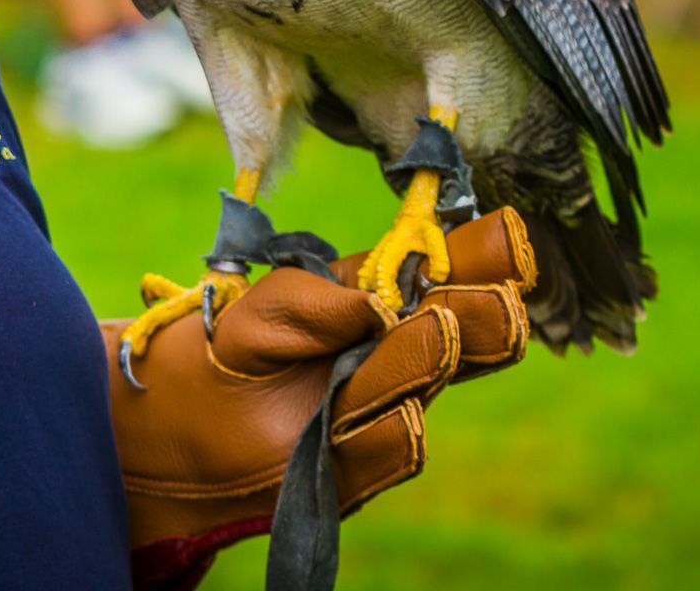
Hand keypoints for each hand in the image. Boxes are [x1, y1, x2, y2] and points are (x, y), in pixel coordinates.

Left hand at [103, 209, 535, 590]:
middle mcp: (402, 351)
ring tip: (446, 329)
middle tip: (498, 296)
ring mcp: (387, 407)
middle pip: (462, 333)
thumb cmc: (237, 344)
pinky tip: (404, 416)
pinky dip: (393, 433)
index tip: (511, 235)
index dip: (486, 255)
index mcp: (388, 297)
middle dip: (482, 314)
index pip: (451, 271)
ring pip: (427, 386)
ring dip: (437, 359)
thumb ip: (315, 302)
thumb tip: (375, 307)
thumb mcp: (266, 306)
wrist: (188, 421)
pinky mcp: (359, 464)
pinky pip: (388, 449)